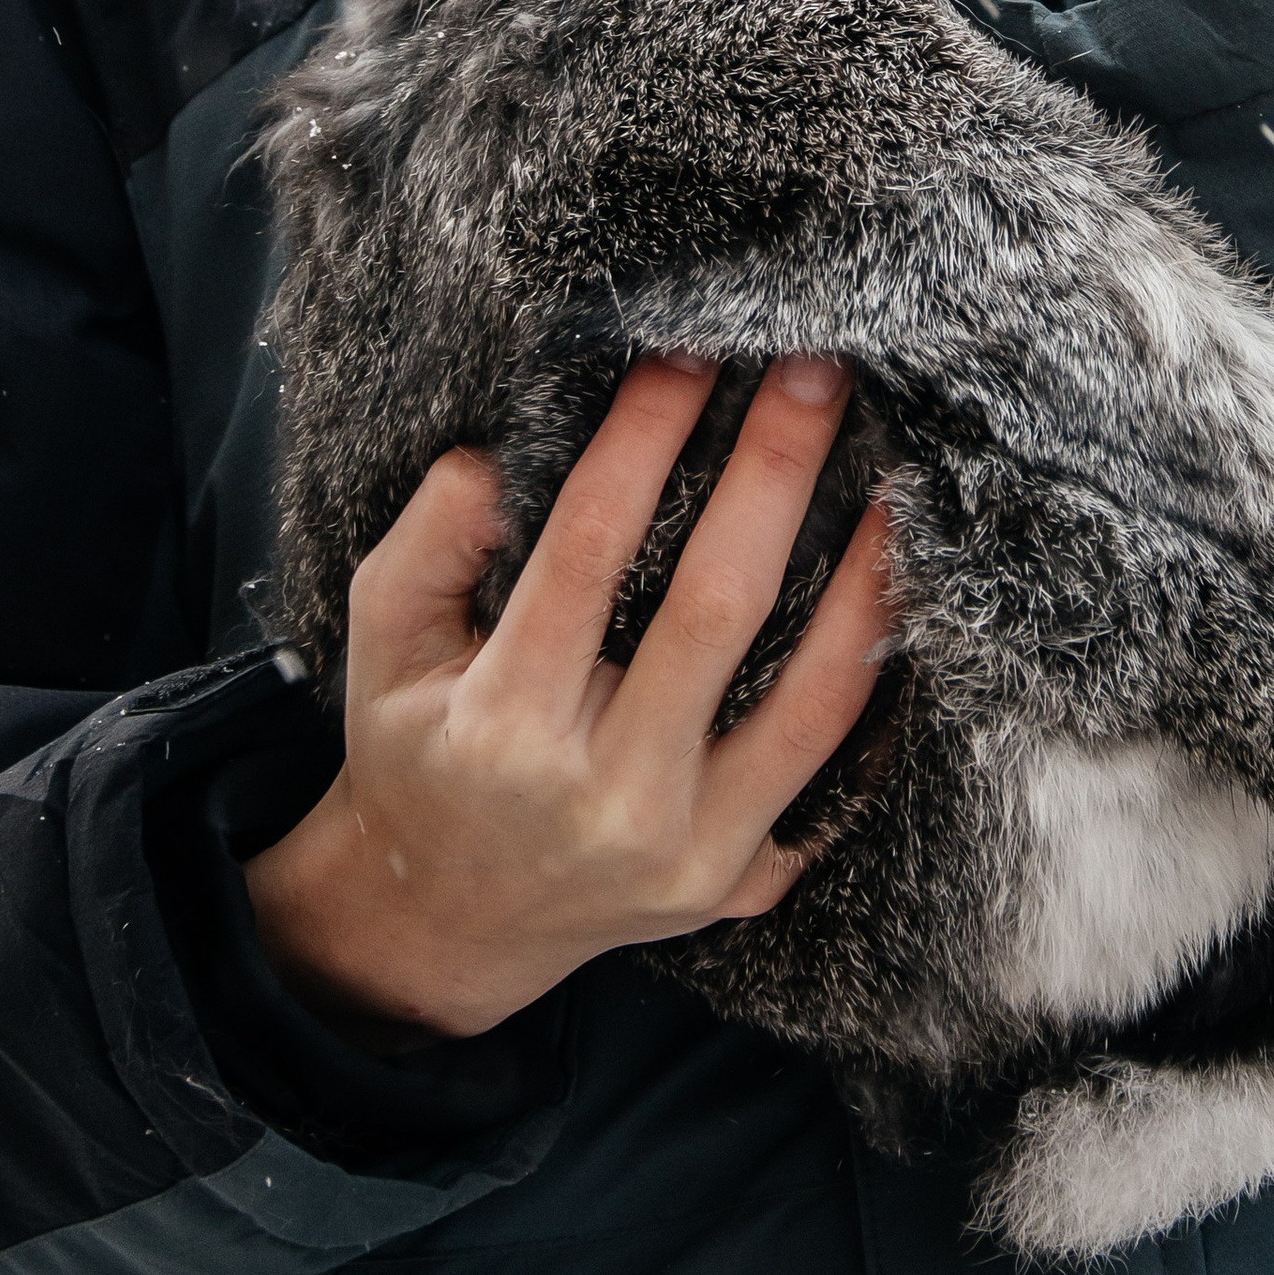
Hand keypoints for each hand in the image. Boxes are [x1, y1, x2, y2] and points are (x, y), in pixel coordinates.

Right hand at [243, 353, 890, 1041]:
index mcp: (503, 729)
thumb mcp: (380, 645)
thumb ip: (428, 541)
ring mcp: (687, 852)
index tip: (687, 351)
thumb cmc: (419, 751)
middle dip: (774, 471)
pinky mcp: (740, 882)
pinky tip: (893, 592)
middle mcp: (605, 799)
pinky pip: (832, 769)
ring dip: (864, 577)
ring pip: (811, 699)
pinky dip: (872, 675)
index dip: (643, 440)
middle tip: (813, 371)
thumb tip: (496, 454)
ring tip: (892, 476)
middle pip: (718, 610)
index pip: (589, 552)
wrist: (445, 923)